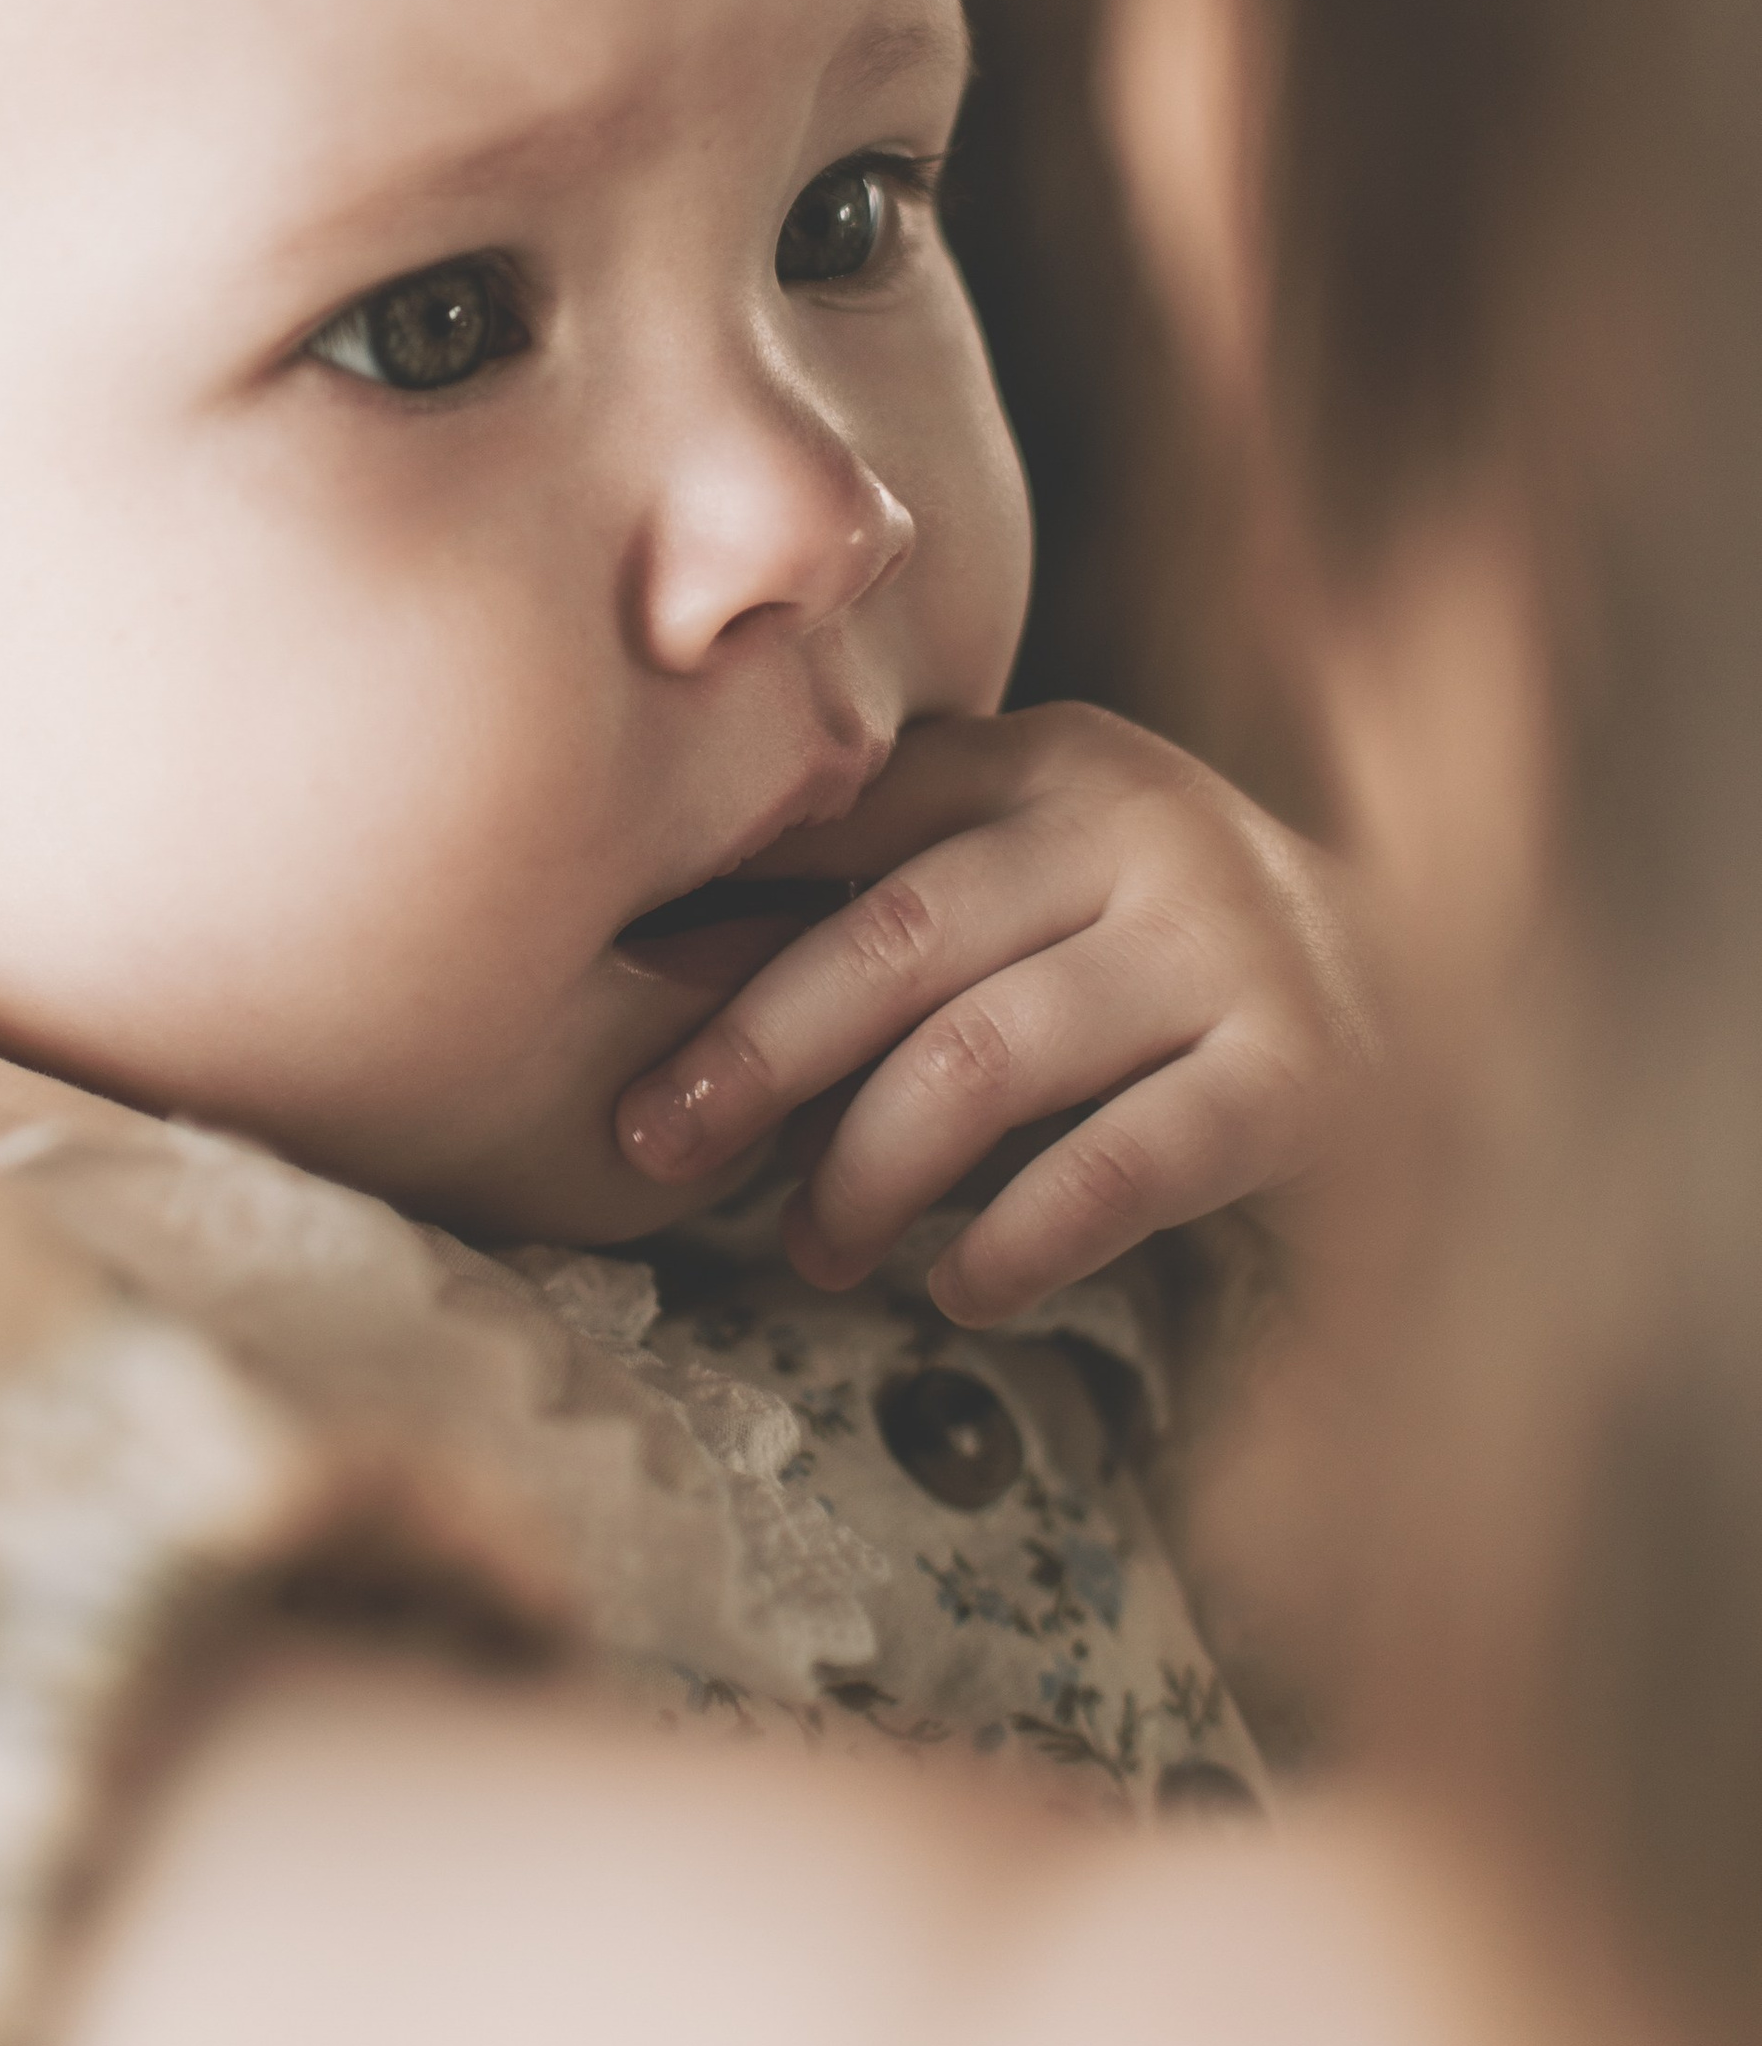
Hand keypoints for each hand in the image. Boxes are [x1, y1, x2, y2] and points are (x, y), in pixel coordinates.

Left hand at [613, 705, 1380, 1319]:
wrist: (1442, 1026)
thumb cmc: (1164, 971)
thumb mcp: (1033, 894)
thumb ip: (885, 900)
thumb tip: (654, 962)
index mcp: (1057, 757)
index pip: (853, 824)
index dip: (720, 909)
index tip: (603, 990)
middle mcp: (1146, 822)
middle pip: (895, 936)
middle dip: (754, 1050)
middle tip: (656, 1144)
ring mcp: (1232, 944)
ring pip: (983, 1057)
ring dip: (866, 1170)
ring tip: (812, 1247)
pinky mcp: (1300, 1077)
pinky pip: (1112, 1169)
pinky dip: (1010, 1240)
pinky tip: (957, 1287)